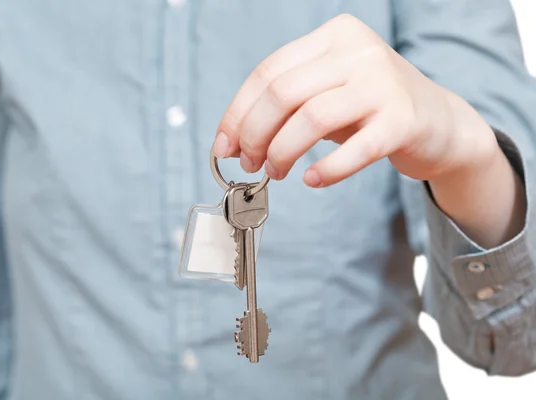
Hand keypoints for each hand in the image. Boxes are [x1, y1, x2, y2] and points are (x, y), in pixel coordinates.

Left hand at [213, 14, 498, 187]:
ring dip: (282, 153)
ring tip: (275, 172)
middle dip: (255, 135)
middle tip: (250, 164)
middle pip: (283, 93)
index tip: (224, 146)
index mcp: (333, 36)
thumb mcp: (326, 93)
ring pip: (311, 118)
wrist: (440, 122)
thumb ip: (284, 107)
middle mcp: (359, 51)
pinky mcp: (404, 120)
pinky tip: (312, 181)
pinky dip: (327, 170)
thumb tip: (233, 140)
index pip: (269, 72)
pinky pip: (356, 149)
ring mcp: (384, 82)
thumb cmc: (370, 109)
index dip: (238, 112)